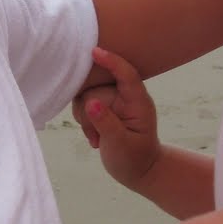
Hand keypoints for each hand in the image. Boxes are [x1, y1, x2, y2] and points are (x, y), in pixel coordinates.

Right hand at [73, 46, 162, 191]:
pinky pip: (84, 105)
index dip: (111, 61)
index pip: (127, 74)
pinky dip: (85, 122)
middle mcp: (126, 97)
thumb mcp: (120, 144)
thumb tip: (91, 103)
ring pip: (87, 96)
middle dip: (89, 107)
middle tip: (95, 132)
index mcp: (139, 101)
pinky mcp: (103, 107)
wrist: (138, 172)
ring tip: (97, 138)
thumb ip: (106, 123)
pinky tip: (95, 139)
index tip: (94, 51)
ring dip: (86, 118)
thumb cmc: (134, 159)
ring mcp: (114, 102)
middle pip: (98, 86)